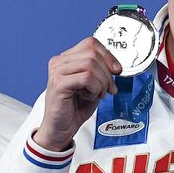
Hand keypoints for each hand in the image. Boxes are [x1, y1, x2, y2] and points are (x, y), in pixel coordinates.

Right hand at [32, 36, 121, 151]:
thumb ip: (100, 72)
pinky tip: (89, 97)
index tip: (116, 71)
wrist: (60, 129)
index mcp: (66, 59)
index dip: (108, 55)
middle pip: (93, 53)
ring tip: (98, 94)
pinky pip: (87, 78)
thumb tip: (116, 66)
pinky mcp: (58, 84)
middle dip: (107, 73)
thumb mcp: (92, 85)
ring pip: (91, 64)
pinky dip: (95, 89)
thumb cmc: (74, 108)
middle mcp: (59, 62)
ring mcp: (57, 72)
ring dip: (102, 82)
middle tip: (108, 89)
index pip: (91, 43)